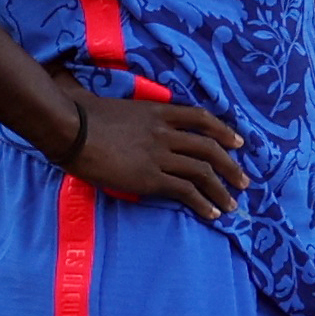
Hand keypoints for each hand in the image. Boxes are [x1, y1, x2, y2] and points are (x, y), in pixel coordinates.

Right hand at [67, 88, 247, 218]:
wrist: (69, 129)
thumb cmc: (79, 113)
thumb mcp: (114, 103)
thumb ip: (122, 108)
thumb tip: (107, 102)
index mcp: (158, 112)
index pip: (201, 118)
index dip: (223, 131)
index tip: (238, 143)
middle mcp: (166, 133)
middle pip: (209, 148)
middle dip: (231, 166)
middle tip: (244, 181)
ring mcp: (160, 156)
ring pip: (202, 172)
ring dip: (221, 190)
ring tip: (232, 204)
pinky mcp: (150, 178)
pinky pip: (186, 191)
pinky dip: (203, 203)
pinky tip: (211, 213)